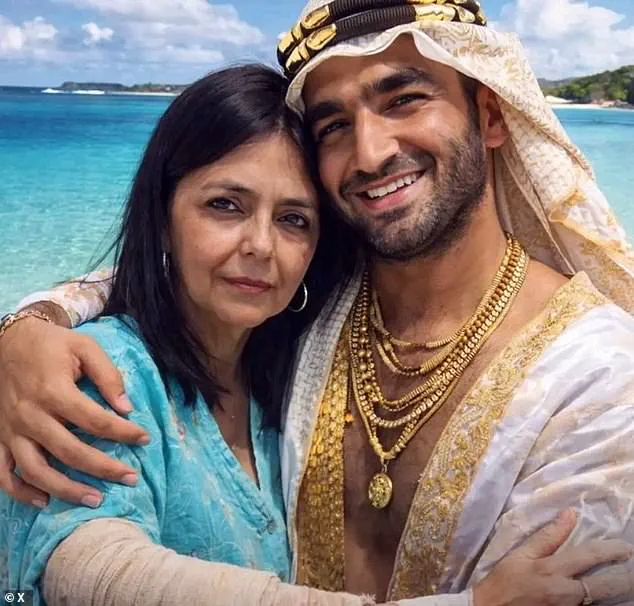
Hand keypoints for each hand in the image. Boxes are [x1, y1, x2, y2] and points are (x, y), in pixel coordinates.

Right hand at [0, 316, 149, 506]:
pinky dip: (21, 492)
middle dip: (104, 469)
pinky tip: (44, 501)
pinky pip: (4, 473)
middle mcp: (30, 415)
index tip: (145, 438)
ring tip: (95, 499)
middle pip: (70, 452)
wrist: (8, 340)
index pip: (96, 421)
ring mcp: (10, 430)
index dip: (124, 432)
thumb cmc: (52, 344)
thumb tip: (127, 407)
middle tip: (131, 479)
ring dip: (66, 490)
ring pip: (36, 470)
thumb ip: (108, 376)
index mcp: (54, 391)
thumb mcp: (85, 347)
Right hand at [472, 509, 633, 605]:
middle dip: (624, 578)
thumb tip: (569, 514)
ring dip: (616, 593)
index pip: (589, 556)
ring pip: (601, 601)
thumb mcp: (521, 554)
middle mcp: (565, 591)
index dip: (611, 550)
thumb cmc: (504, 580)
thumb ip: (548, 536)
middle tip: (632, 570)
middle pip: (604, 585)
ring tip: (624, 583)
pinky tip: (605, 598)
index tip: (625, 547)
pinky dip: (600, 603)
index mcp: (552, 569)